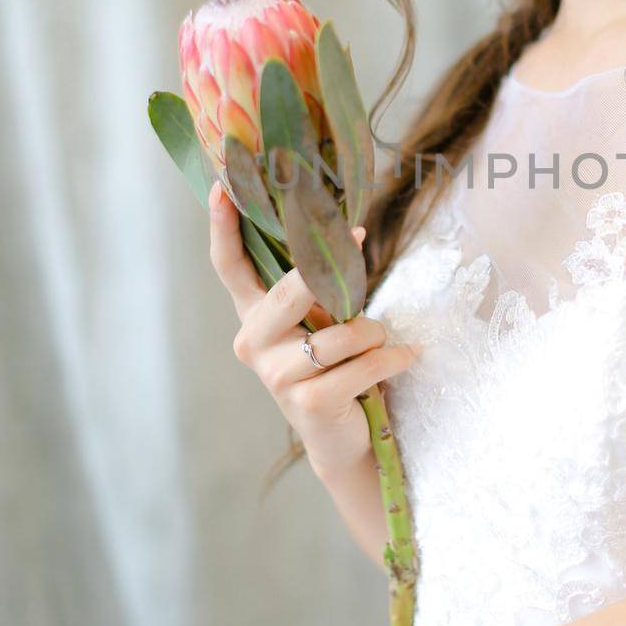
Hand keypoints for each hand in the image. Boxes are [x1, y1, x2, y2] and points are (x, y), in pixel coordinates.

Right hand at [207, 182, 421, 478]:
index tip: (220, 187)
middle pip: (290, 288)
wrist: (344, 439)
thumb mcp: (320, 322)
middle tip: (357, 237)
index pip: (229, 266)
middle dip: (329, 266)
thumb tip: (347, 230)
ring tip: (380, 339)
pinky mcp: (309, 402)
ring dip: (374, 330)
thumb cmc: (335, 368)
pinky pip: (365, 363)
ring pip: (342, 330)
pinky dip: (393, 357)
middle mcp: (254, 343)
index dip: (222, 227)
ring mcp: (277, 376)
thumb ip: (318, 286)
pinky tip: (406, 356)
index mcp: (253, 317)